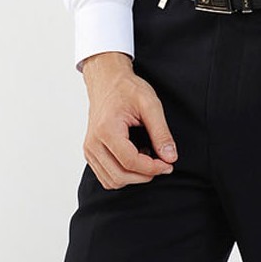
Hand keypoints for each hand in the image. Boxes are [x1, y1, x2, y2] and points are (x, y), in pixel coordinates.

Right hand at [81, 51, 177, 189]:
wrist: (107, 80)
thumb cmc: (127, 88)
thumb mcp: (150, 104)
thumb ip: (161, 132)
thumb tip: (170, 157)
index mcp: (107, 130)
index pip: (130, 162)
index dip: (152, 168)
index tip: (168, 164)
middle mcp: (93, 143)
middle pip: (120, 176)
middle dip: (145, 175)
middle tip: (163, 164)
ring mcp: (89, 149)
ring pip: (112, 181)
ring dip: (134, 177)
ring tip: (148, 158)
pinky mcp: (90, 152)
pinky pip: (106, 176)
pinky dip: (123, 174)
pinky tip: (135, 158)